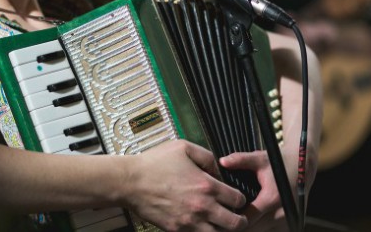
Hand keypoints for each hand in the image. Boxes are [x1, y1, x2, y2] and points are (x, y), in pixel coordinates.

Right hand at [125, 140, 247, 230]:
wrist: (130, 182)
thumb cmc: (155, 162)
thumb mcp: (183, 147)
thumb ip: (207, 156)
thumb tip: (218, 169)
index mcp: (207, 185)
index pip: (238, 199)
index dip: (240, 199)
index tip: (234, 198)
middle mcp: (203, 206)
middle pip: (234, 223)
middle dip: (238, 220)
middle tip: (236, 217)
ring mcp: (190, 222)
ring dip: (222, 229)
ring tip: (219, 224)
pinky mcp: (178, 230)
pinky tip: (201, 226)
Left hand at [220, 151, 287, 231]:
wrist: (303, 167)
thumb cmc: (279, 162)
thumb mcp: (259, 158)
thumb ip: (240, 160)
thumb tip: (222, 161)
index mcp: (272, 198)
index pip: (246, 218)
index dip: (231, 218)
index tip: (218, 215)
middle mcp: (281, 214)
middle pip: (252, 230)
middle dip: (236, 226)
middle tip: (221, 220)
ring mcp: (286, 222)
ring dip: (247, 229)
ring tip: (231, 220)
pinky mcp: (289, 225)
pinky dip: (257, 229)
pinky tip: (245, 222)